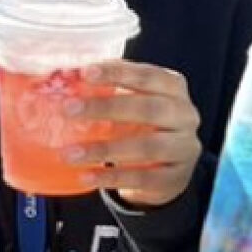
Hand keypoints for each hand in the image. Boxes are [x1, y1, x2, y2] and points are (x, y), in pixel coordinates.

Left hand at [59, 59, 201, 206]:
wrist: (172, 168)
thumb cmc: (145, 125)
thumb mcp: (135, 102)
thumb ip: (109, 90)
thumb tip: (66, 77)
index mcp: (174, 89)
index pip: (148, 75)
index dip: (118, 73)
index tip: (85, 72)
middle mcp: (185, 116)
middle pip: (149, 108)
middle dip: (107, 108)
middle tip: (68, 109)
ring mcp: (184, 148)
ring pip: (147, 147)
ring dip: (104, 149)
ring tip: (69, 153)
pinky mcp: (176, 178)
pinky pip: (143, 178)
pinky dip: (112, 177)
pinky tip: (86, 176)